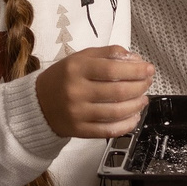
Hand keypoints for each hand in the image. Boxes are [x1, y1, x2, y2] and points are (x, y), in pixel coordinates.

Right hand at [34, 46, 155, 139]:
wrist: (37, 104)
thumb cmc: (63, 77)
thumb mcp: (81, 57)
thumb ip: (108, 54)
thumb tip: (135, 59)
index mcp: (76, 68)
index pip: (112, 69)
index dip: (135, 70)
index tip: (149, 69)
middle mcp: (76, 91)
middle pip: (117, 91)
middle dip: (140, 86)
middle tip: (148, 82)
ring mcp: (78, 113)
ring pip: (116, 112)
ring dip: (136, 105)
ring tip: (143, 98)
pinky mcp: (80, 131)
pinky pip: (109, 130)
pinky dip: (127, 124)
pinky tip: (134, 116)